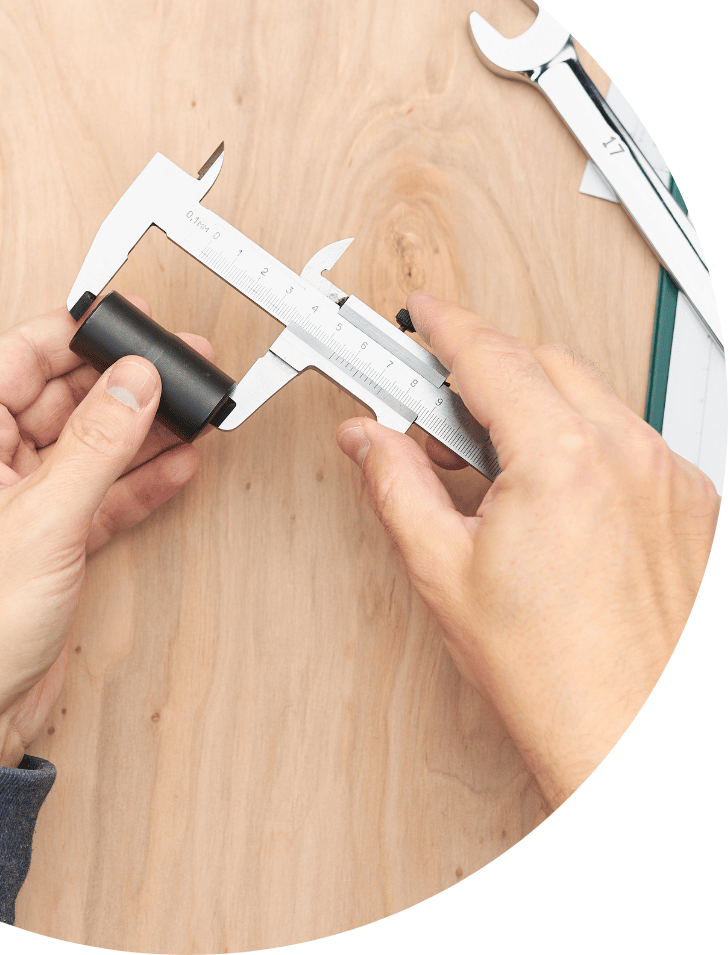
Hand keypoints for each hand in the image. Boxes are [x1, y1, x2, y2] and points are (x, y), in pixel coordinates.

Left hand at [0, 301, 207, 766]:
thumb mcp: (40, 519)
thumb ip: (96, 445)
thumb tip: (135, 384)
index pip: (21, 355)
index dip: (79, 334)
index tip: (131, 320)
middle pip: (64, 397)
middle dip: (123, 384)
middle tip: (179, 369)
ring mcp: (21, 498)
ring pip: (90, 443)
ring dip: (141, 430)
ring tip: (193, 410)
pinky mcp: (51, 535)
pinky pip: (102, 490)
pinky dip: (139, 479)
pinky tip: (178, 462)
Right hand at [337, 291, 719, 808]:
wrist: (630, 742)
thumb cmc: (553, 676)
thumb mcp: (442, 570)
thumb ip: (395, 483)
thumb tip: (367, 439)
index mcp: (564, 461)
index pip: (489, 355)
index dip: (443, 326)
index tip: (421, 314)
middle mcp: (629, 456)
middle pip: (540, 363)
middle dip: (481, 373)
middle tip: (431, 416)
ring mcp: (668, 478)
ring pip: (586, 397)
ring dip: (529, 409)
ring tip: (484, 467)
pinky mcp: (689, 503)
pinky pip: (624, 438)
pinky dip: (576, 442)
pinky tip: (540, 492)